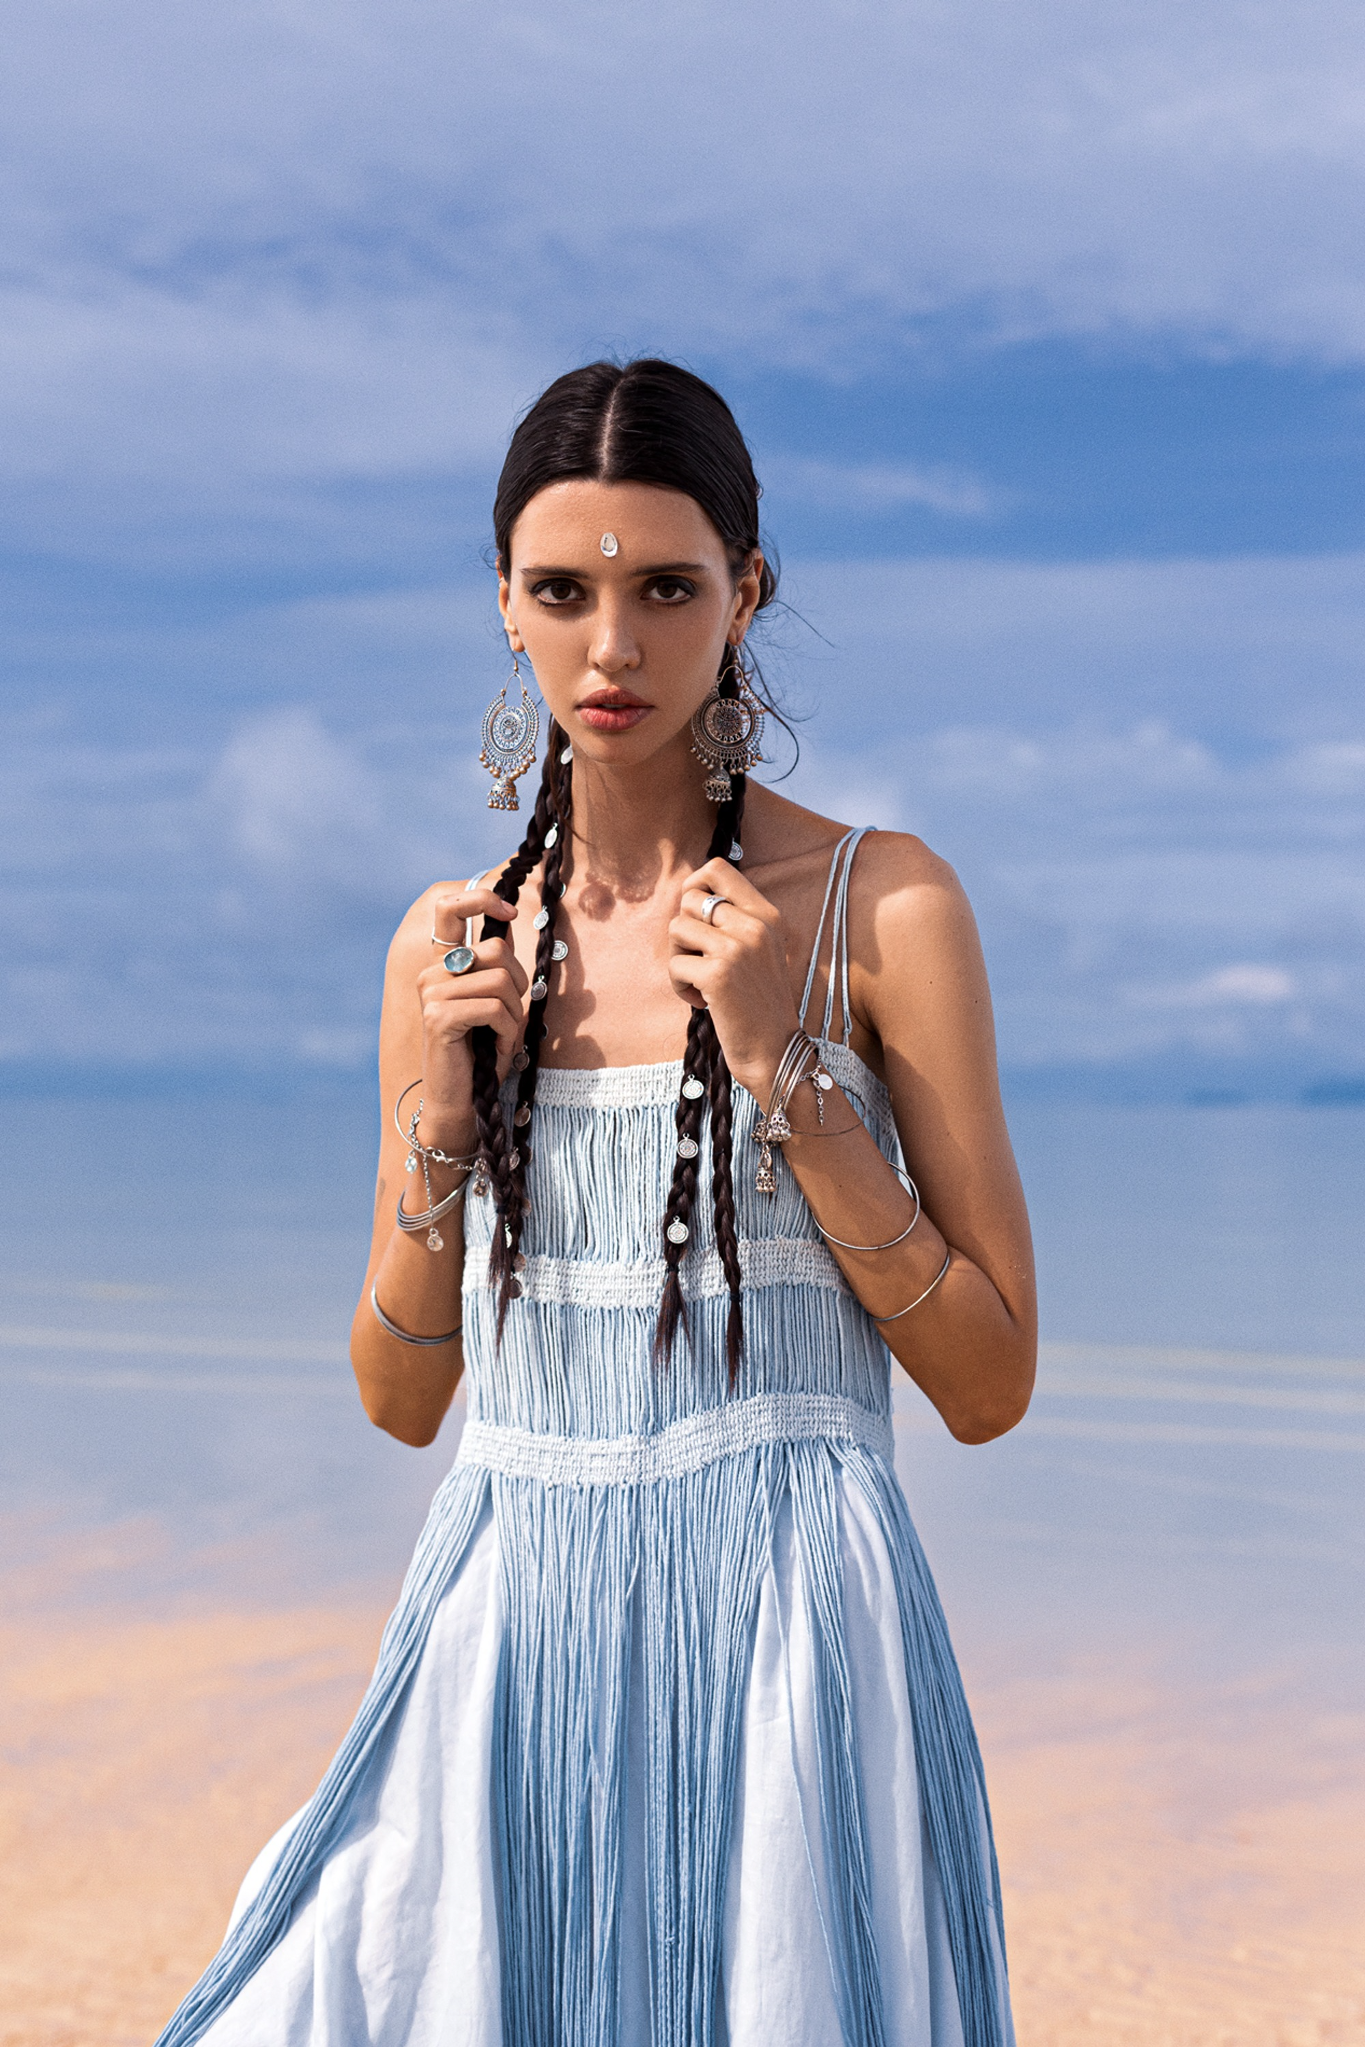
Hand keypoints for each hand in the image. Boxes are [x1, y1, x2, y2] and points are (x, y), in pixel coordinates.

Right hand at [415, 884, 527, 1142]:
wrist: (462, 1101)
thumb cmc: (484, 1054)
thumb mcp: (497, 1003)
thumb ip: (499, 966)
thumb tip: (509, 924)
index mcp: (444, 964)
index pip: (449, 908)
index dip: (480, 898)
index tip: (509, 911)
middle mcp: (432, 972)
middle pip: (497, 950)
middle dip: (520, 984)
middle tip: (510, 1017)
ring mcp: (431, 993)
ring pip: (501, 981)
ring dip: (514, 1016)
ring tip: (503, 1038)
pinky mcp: (438, 1016)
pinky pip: (494, 1008)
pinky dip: (508, 1032)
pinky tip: (498, 1049)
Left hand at [667, 858, 800, 1102]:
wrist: (775, 1050)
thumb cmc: (758, 1003)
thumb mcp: (760, 951)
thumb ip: (734, 921)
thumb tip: (687, 895)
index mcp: (767, 915)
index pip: (718, 868)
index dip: (693, 884)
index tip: (693, 914)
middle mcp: (755, 926)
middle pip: (689, 898)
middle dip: (682, 931)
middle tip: (696, 960)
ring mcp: (738, 949)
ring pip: (677, 928)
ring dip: (677, 958)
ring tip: (697, 981)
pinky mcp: (718, 975)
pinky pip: (675, 965)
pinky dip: (678, 986)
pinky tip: (700, 1001)